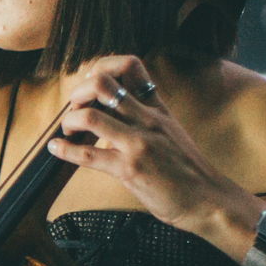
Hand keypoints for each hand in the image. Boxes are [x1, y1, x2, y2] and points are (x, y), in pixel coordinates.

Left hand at [45, 57, 253, 237]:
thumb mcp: (171, 132)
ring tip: (67, 130)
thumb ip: (145, 117)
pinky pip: (88, 156)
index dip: (101, 67)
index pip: (130, 65)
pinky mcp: (130, 169)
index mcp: (157, 108)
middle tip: (74, 108)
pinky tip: (56, 149)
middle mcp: (147, 119)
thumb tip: (114, 108)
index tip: (90, 83)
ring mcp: (138, 143)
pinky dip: (65, 151)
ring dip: (69, 121)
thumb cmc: (187, 170)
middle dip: (78, 92)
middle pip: (102, 83)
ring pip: (90, 116)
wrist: (209, 199)